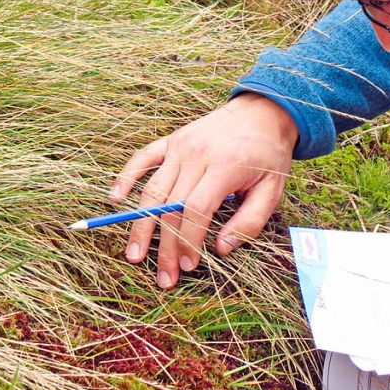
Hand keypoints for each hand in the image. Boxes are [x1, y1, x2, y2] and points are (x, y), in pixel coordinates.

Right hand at [110, 93, 297, 288]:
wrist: (264, 112)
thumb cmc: (270, 156)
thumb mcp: (273, 189)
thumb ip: (250, 221)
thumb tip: (221, 249)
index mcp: (224, 167)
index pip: (196, 210)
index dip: (188, 241)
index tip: (187, 267)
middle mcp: (197, 155)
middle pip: (171, 206)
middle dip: (164, 246)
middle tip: (162, 277)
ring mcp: (180, 146)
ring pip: (152, 190)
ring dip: (140, 225)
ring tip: (134, 255)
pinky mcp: (172, 140)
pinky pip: (142, 158)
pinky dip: (126, 178)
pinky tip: (115, 201)